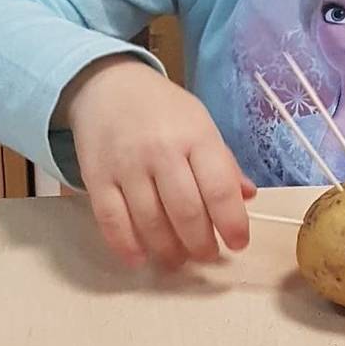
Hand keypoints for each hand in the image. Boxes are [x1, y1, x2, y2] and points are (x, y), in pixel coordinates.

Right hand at [60, 58, 255, 269]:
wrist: (107, 86)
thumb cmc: (164, 111)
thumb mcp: (201, 126)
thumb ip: (224, 164)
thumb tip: (248, 198)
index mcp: (196, 136)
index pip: (220, 189)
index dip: (232, 223)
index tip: (238, 244)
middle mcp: (162, 151)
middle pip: (186, 212)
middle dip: (201, 244)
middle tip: (207, 255)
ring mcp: (126, 166)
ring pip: (150, 222)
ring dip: (168, 250)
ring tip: (178, 259)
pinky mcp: (96, 178)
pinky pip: (111, 220)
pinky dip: (126, 245)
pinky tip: (139, 258)